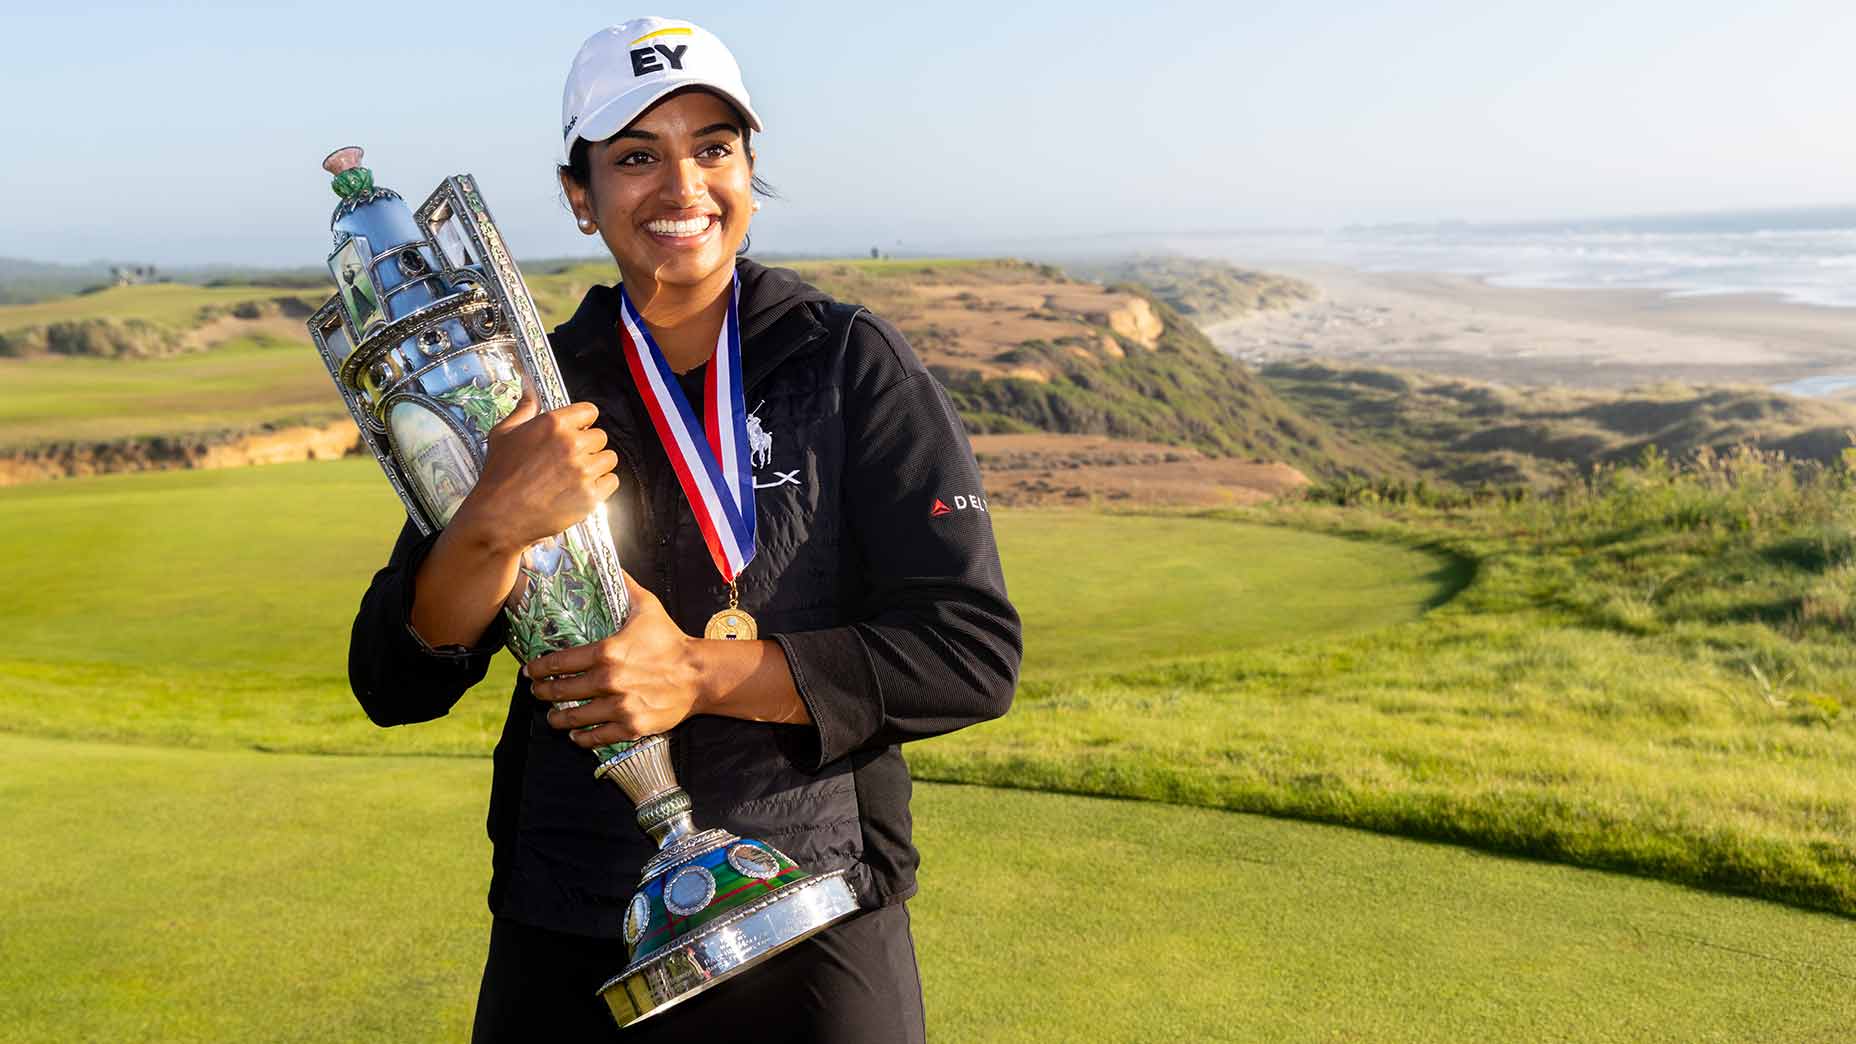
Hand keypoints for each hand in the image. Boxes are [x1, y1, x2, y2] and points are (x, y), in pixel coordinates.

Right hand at [451, 385, 617, 554]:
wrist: (498, 516)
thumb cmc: (498, 475)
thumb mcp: (503, 434)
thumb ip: (523, 410)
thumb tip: (530, 392)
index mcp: (553, 424)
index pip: (589, 411)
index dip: (584, 422)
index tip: (578, 431)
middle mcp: (571, 444)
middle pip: (601, 436)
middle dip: (589, 446)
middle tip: (570, 460)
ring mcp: (583, 471)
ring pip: (609, 459)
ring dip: (596, 466)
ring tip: (575, 476)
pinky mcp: (591, 496)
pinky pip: (611, 482)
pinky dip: (601, 486)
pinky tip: (580, 490)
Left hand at [527, 572, 707, 746]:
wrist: (699, 674)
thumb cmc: (671, 640)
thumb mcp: (647, 607)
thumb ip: (624, 585)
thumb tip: (606, 559)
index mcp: (607, 652)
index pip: (560, 662)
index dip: (539, 668)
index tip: (530, 671)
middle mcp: (609, 681)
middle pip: (562, 691)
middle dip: (543, 692)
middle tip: (537, 691)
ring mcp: (620, 706)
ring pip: (575, 718)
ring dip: (558, 718)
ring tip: (553, 716)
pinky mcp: (632, 726)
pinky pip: (598, 737)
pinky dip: (583, 738)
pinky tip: (577, 735)